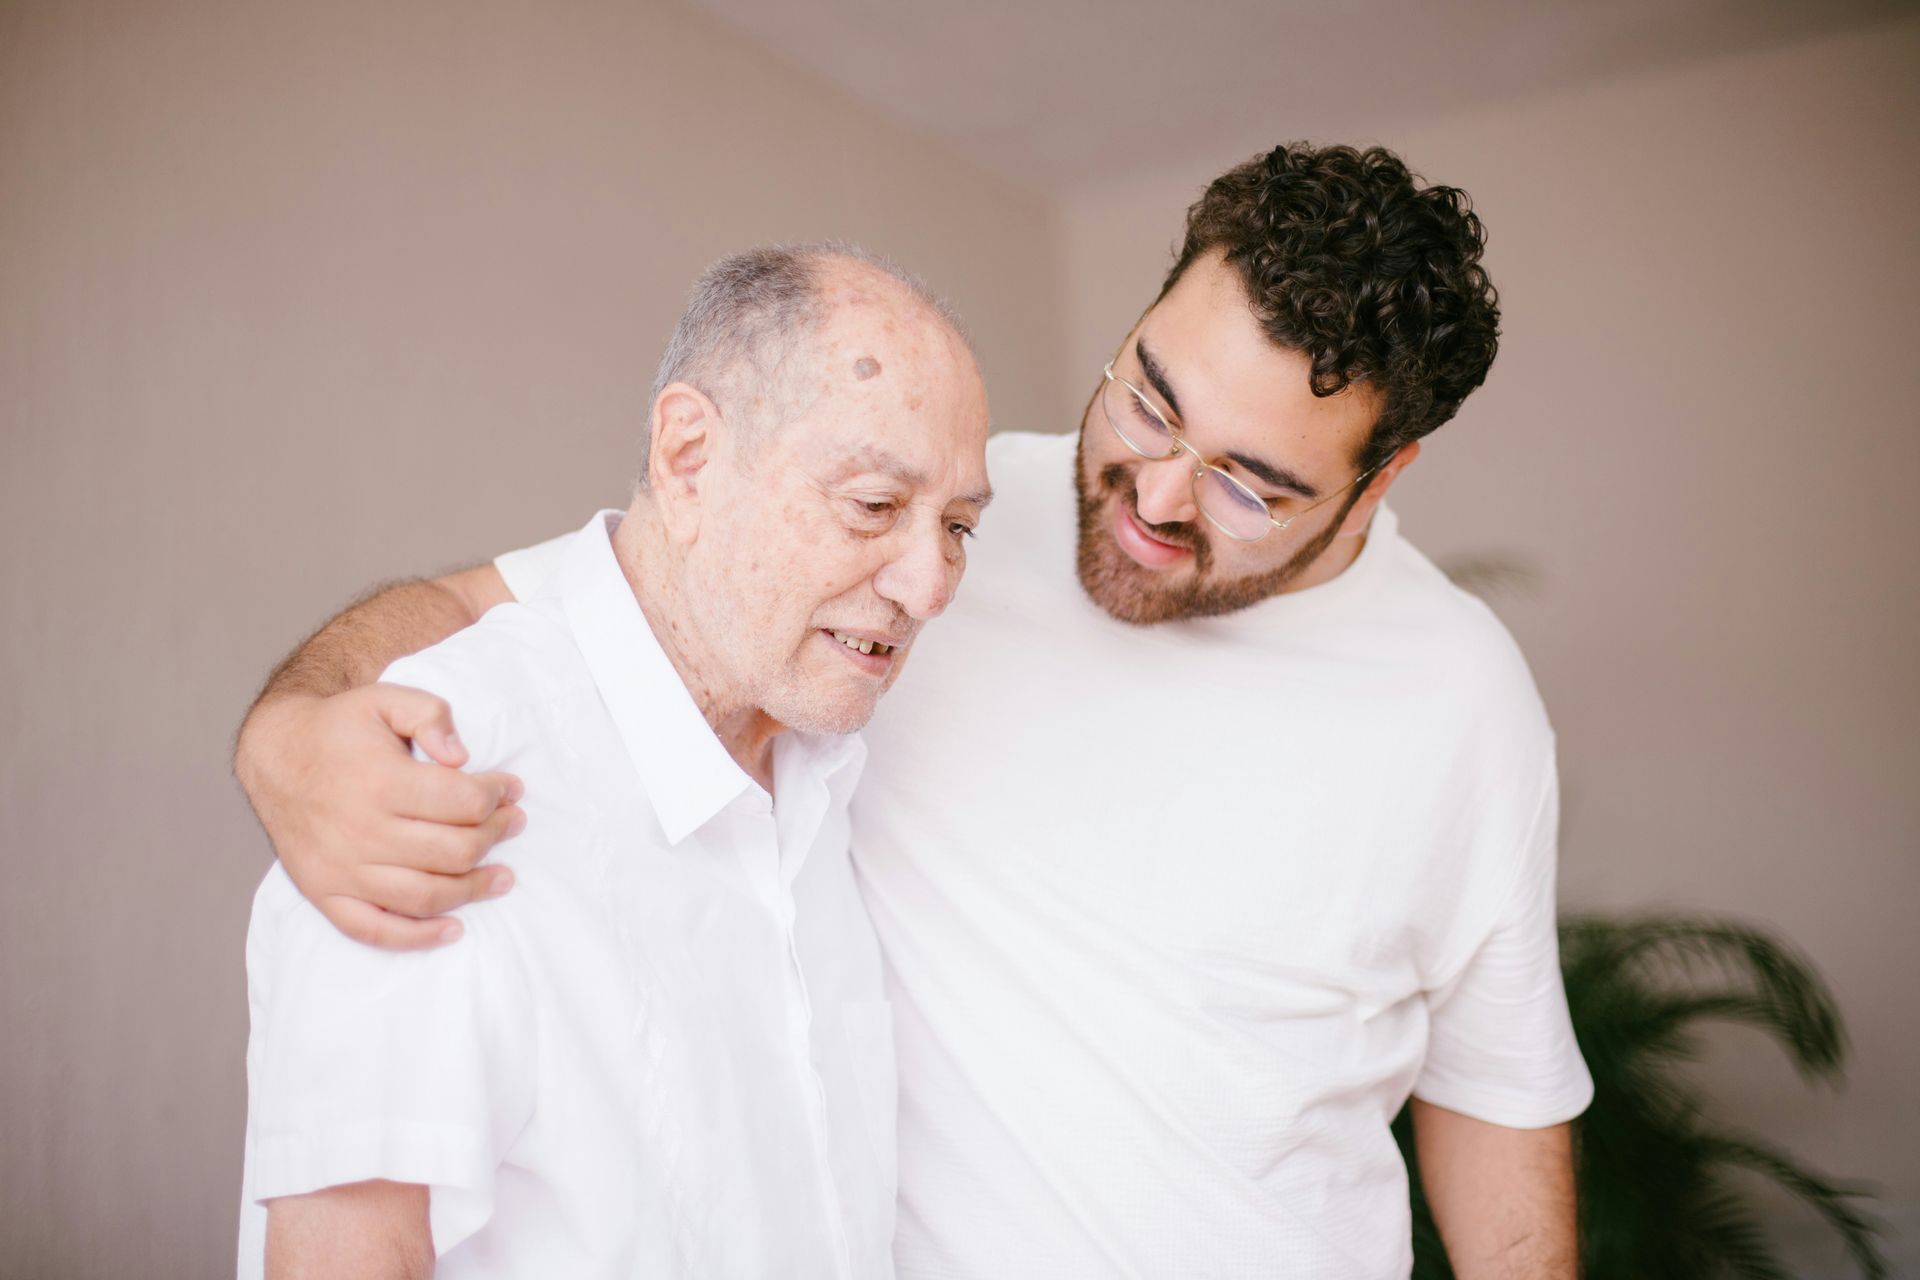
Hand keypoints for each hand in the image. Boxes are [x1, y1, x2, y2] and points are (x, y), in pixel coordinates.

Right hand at [235, 683, 525, 950]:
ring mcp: (341, 869)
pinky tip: (453, 929)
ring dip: (473, 890)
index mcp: (380, 782)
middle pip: (454, 852)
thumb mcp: (384, 699)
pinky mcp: (324, 893)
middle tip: (514, 825)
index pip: (463, 801)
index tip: (511, 789)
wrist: (275, 755)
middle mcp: (361, 831)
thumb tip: (461, 756)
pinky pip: (374, 930)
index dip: (498, 796)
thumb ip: (430, 715)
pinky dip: (417, 938)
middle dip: (495, 837)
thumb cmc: (339, 729)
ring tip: (502, 877)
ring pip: (426, 896)